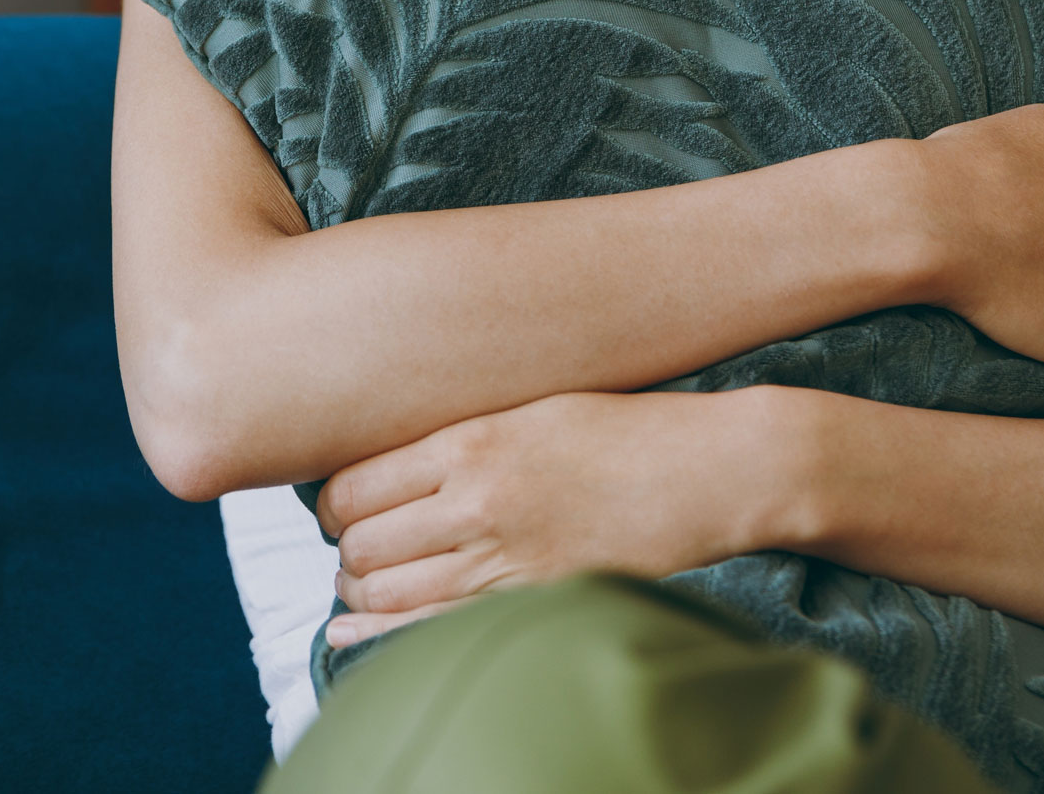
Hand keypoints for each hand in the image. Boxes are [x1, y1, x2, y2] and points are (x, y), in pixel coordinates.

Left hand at [314, 389, 792, 647]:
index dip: (331, 504)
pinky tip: (350, 633)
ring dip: (361, 592)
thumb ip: (461, 436)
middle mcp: (477, 500)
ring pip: (386, 591)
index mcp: (471, 440)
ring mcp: (505, 558)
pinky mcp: (534, 600)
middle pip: (361, 544)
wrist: (712, 470)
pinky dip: (378, 636)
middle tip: (355, 550)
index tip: (339, 510)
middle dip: (345, 553)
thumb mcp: (531, 407)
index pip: (355, 485)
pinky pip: (432, 630)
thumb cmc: (626, 431)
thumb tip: (392, 463)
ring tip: (367, 585)